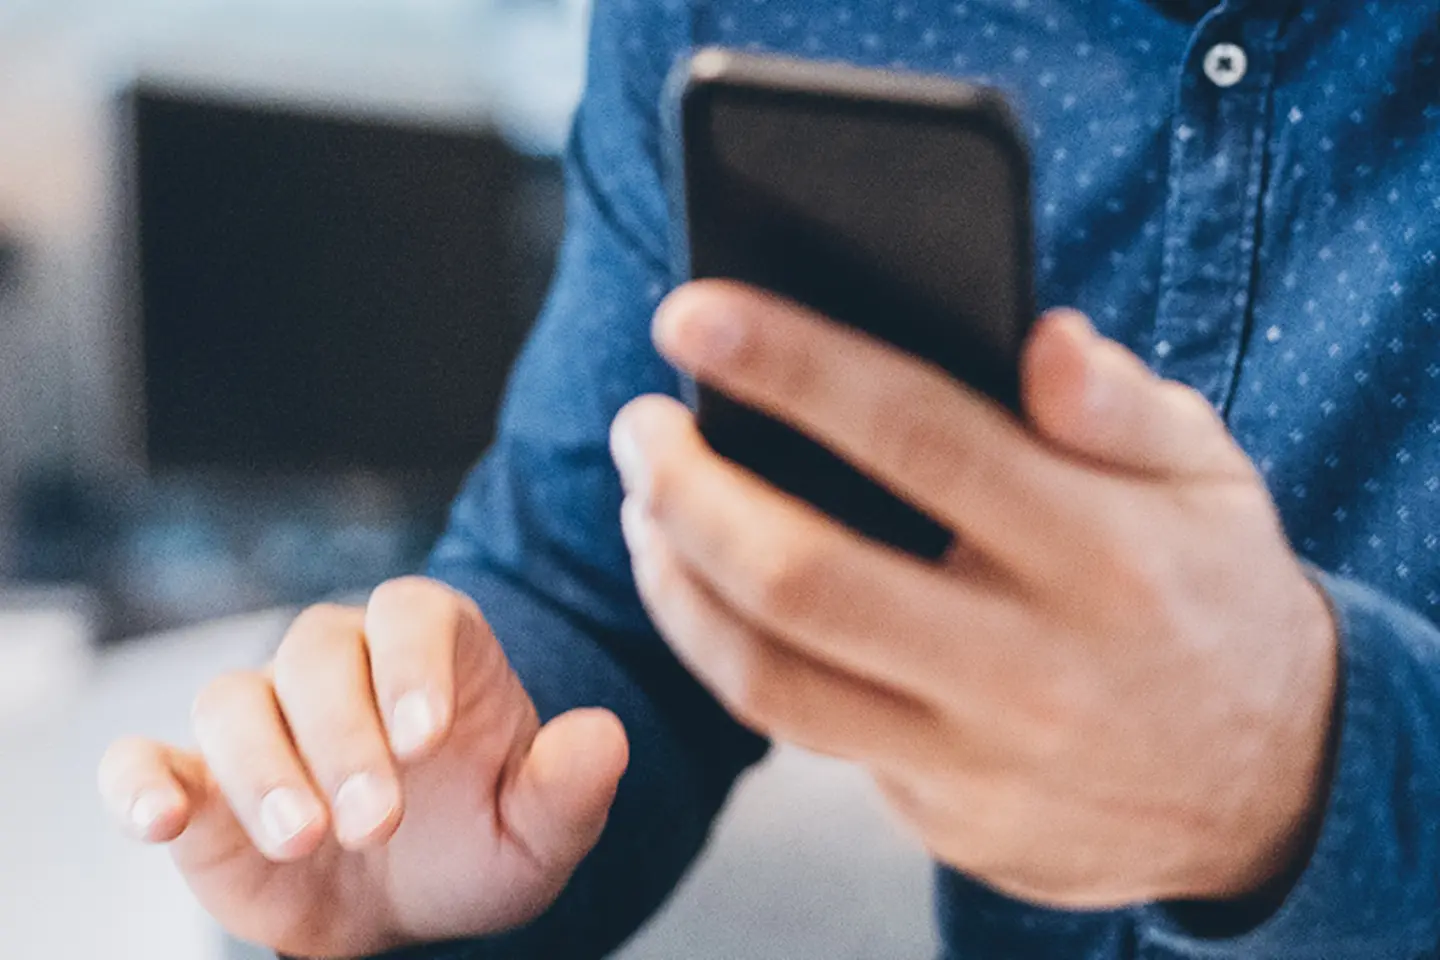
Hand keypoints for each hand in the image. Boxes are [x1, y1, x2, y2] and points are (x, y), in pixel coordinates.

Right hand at [97, 577, 627, 958]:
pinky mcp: (196, 778)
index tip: (428, 736)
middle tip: (376, 822)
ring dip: (259, 767)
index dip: (413, 662)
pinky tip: (160, 816)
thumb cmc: (477, 842)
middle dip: (343, 736)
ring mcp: (263, 716)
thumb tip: (604, 738)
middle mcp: (341, 664)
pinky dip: (139, 779)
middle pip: (317, 653)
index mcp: (429, 650)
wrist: (407, 902)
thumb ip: (570, 786)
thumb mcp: (539, 831)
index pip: (412, 613)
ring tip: (303, 837)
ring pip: (232, 698)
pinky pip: (146, 757)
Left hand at [610, 280, 1337, 908]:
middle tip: (639, 428)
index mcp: (1100, 549)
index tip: (692, 313)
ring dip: (676, 586)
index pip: (918, 434)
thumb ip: (1122, 406)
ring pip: (772, 679)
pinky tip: (705, 593)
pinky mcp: (943, 817)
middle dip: (690, 490)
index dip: (792, 365)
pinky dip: (732, 656)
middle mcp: (1030, 662)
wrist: (1264, 788)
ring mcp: (978, 757)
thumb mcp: (1210, 479)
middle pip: (807, 575)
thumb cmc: (1213, 597)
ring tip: (644, 510)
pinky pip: (807, 734)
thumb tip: (1039, 338)